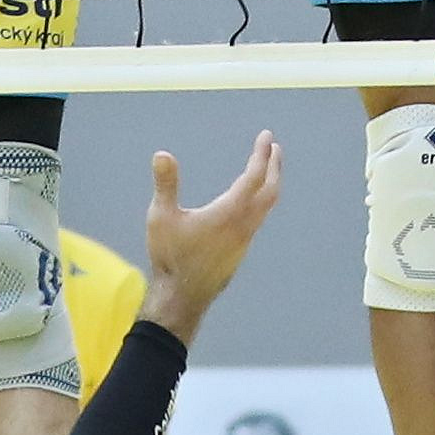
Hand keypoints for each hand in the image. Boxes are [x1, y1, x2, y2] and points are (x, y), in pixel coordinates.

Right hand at [140, 133, 284, 339]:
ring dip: (270, 184)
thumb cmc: (170, 257)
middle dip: (274, 167)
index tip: (266, 136)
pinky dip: (262, 201)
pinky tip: (250, 202)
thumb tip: (162, 154)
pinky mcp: (240, 251)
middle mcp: (244, 225)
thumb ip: (165, 185)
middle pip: (270, 191)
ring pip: (266, 207)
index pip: (253, 177)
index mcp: (230, 213)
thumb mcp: (161, 218)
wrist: (181, 298)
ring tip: (268, 169)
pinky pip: (259, 219)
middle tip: (274, 148)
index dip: (260, 154)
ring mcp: (244, 241)